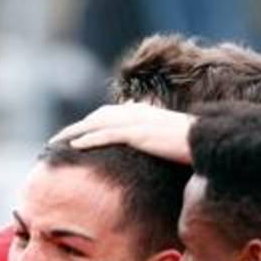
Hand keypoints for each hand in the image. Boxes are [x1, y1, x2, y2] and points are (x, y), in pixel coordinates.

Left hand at [50, 102, 193, 163]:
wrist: (205, 142)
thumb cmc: (190, 145)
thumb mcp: (165, 139)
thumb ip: (151, 139)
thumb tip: (144, 148)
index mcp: (141, 112)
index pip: (107, 115)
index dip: (87, 124)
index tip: (72, 134)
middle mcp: (135, 112)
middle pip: (96, 117)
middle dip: (74, 127)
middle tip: (55, 139)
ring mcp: (136, 122)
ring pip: (96, 124)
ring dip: (74, 132)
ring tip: (55, 142)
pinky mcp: (138, 134)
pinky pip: (107, 136)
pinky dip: (89, 139)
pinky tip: (75, 146)